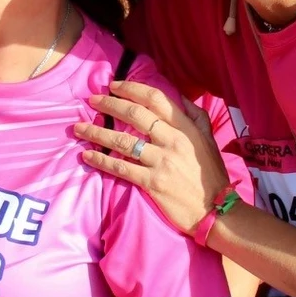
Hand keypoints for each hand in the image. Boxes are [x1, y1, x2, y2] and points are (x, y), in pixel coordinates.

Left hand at [75, 80, 228, 235]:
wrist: (216, 210)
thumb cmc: (211, 175)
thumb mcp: (209, 140)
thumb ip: (195, 117)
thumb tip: (178, 97)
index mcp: (186, 128)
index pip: (156, 99)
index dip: (132, 89)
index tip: (114, 86)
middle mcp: (172, 141)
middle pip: (135, 115)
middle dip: (109, 105)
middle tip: (92, 100)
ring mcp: (161, 162)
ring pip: (123, 141)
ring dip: (97, 133)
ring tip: (79, 128)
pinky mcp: (151, 183)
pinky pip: (121, 168)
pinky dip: (101, 160)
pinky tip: (87, 155)